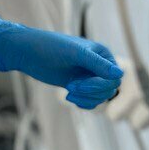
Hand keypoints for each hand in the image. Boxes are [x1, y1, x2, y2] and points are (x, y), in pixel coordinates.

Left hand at [0, 17, 121, 108]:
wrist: (28, 53)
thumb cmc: (50, 47)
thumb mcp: (76, 54)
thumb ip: (98, 64)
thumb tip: (120, 75)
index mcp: (102, 55)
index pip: (113, 78)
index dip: (98, 85)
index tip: (75, 84)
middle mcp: (99, 66)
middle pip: (109, 89)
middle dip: (90, 92)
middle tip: (70, 88)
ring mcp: (90, 77)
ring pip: (101, 97)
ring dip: (86, 98)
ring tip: (69, 91)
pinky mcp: (80, 86)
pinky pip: (91, 101)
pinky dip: (83, 103)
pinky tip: (70, 97)